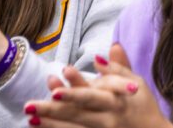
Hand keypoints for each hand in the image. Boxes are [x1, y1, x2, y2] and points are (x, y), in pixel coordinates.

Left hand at [29, 44, 170, 127]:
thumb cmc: (143, 105)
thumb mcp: (136, 82)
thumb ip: (118, 67)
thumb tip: (103, 52)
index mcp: (115, 101)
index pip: (92, 94)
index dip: (75, 90)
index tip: (57, 86)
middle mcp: (106, 119)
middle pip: (75, 114)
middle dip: (52, 111)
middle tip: (29, 106)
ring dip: (50, 123)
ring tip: (30, 117)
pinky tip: (40, 126)